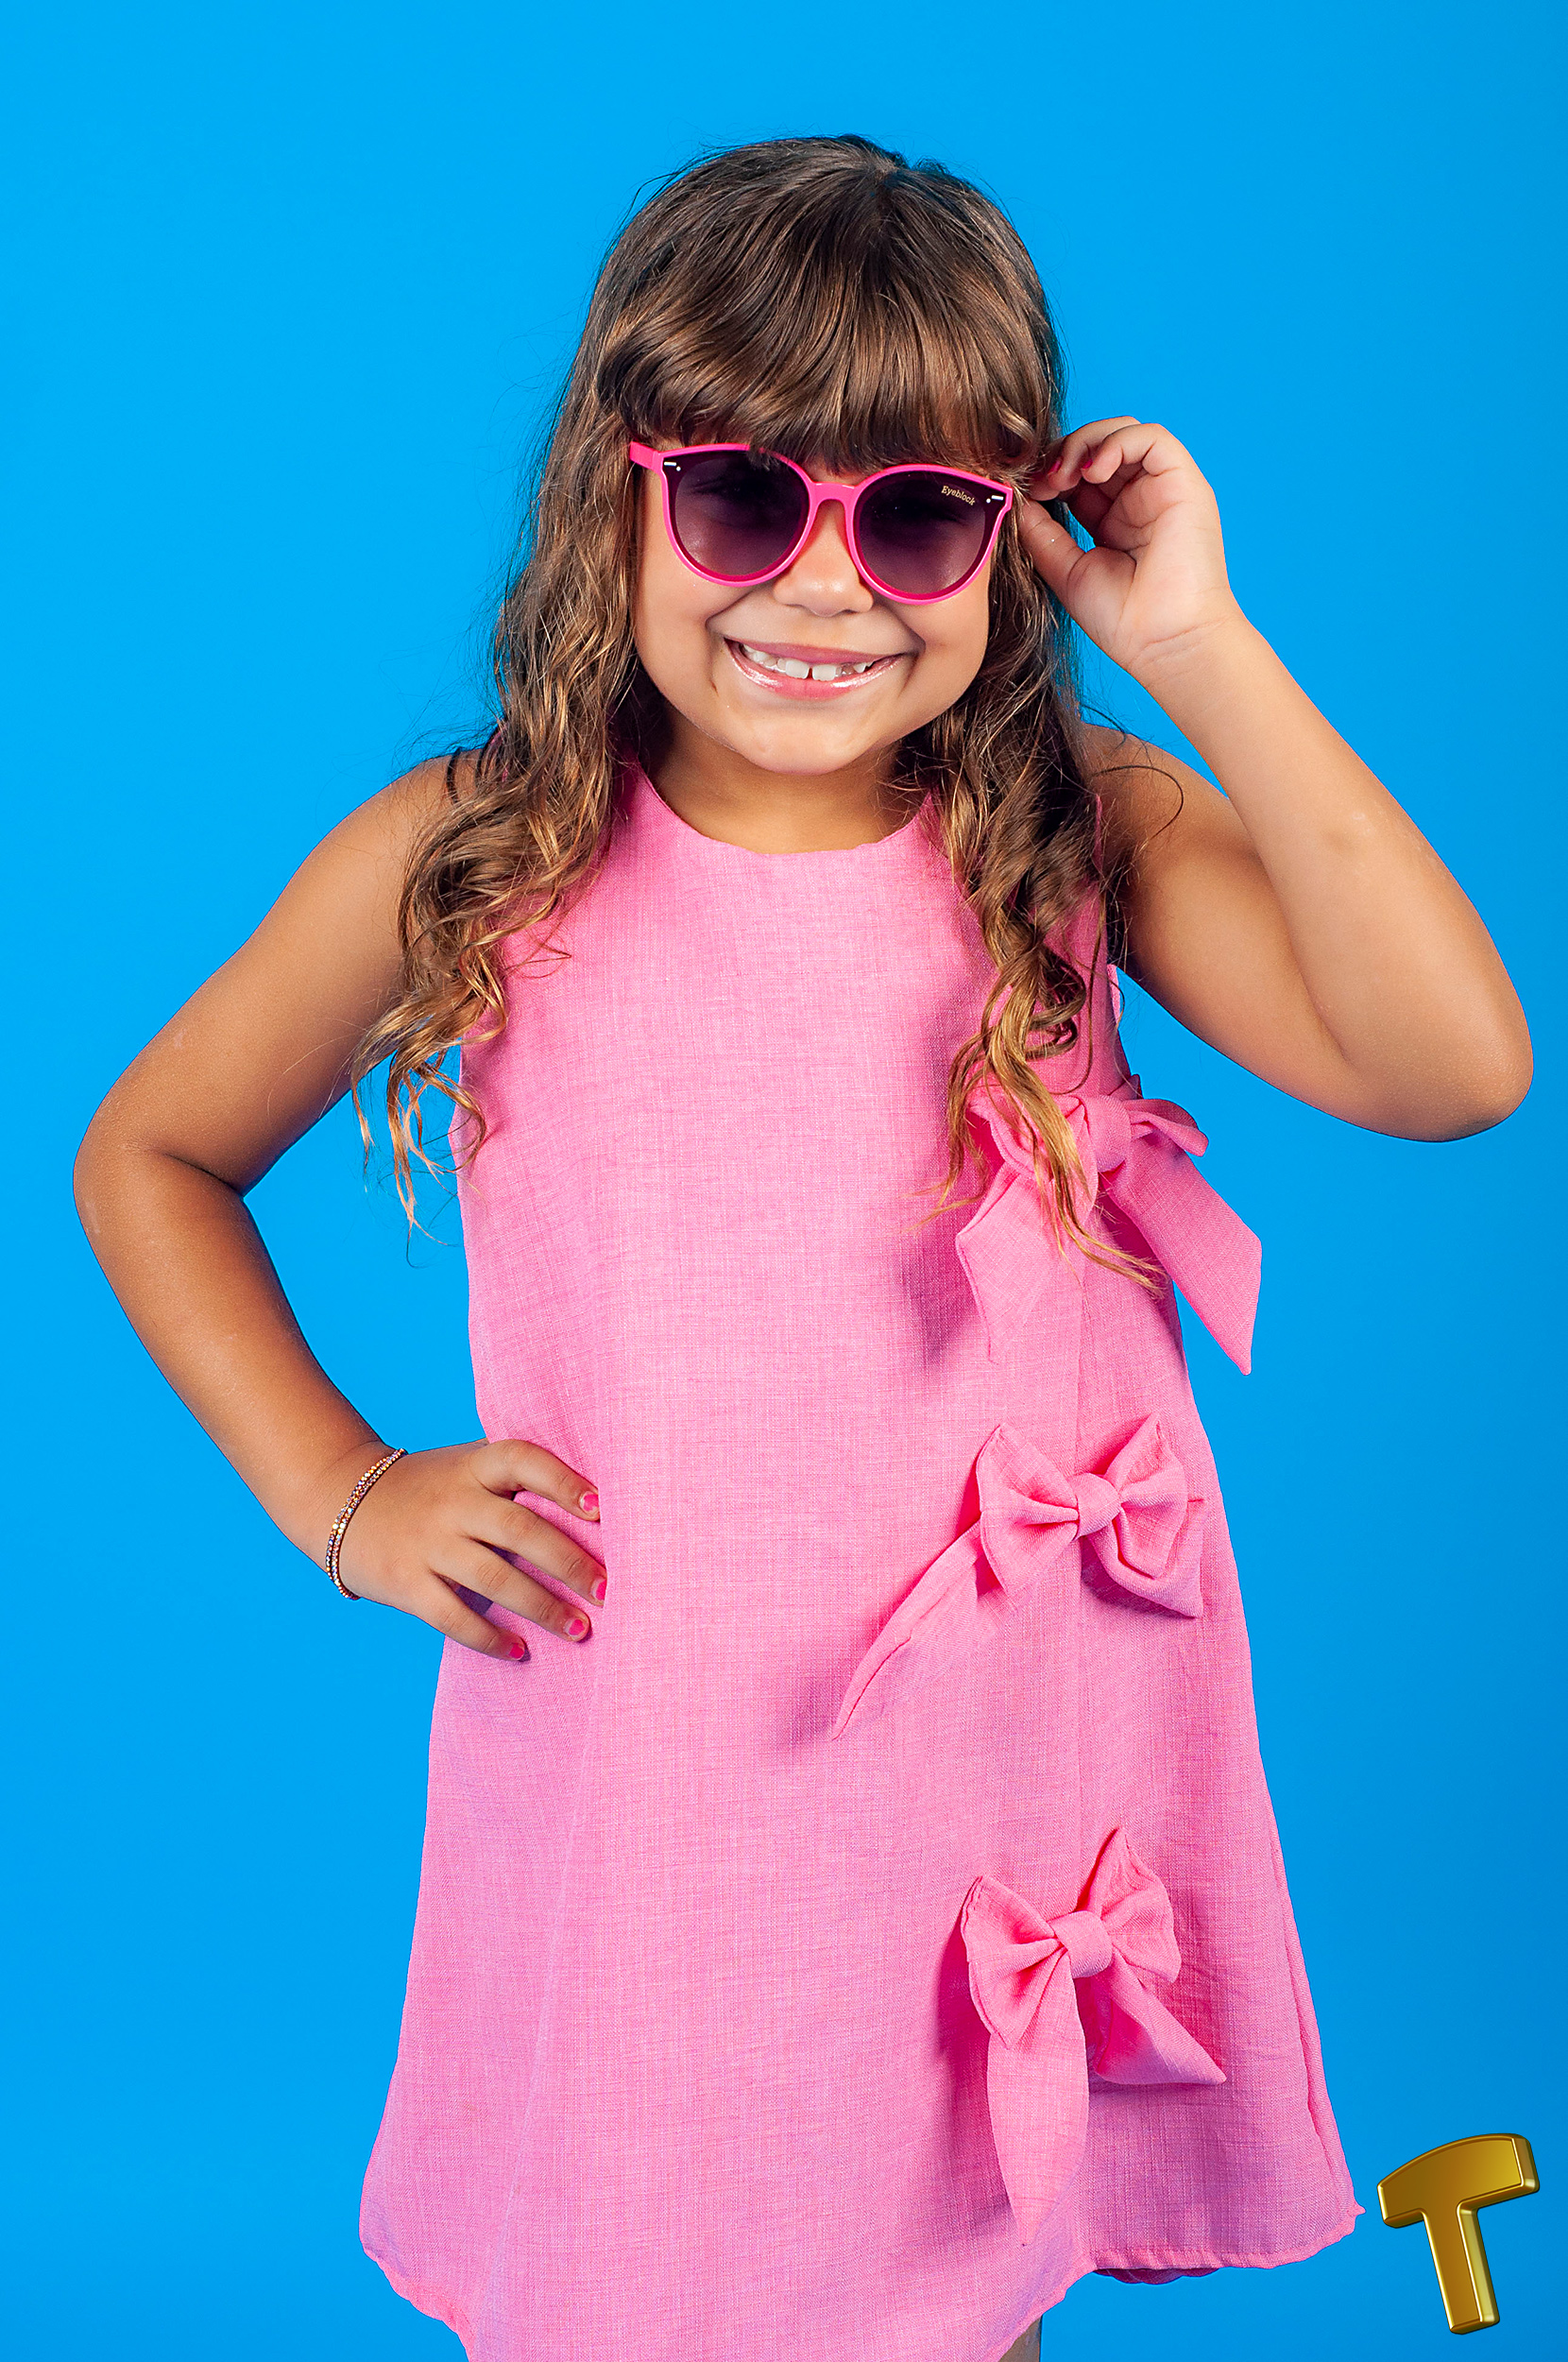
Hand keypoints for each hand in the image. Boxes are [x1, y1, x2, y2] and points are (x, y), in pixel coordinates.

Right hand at [322, 1437, 604, 1659]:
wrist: (344, 1502)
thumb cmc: (431, 1488)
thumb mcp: (466, 1466)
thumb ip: (514, 1478)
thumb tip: (595, 1508)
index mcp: (473, 1466)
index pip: (523, 1460)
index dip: (563, 1480)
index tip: (600, 1508)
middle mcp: (453, 1501)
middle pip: (520, 1529)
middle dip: (570, 1563)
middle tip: (608, 1590)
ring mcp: (428, 1543)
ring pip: (495, 1578)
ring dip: (543, 1607)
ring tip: (580, 1628)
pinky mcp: (407, 1583)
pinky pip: (454, 1617)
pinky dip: (490, 1638)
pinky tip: (520, 1650)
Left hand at [1015, 416, 1243, 682]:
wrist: (1164, 643)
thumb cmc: (1123, 620)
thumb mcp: (1067, 570)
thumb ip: (1043, 534)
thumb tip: (1018, 500)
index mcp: (1114, 520)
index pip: (1079, 474)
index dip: (1051, 472)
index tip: (1028, 491)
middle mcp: (1140, 499)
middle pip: (1099, 446)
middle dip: (1063, 454)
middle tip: (1041, 481)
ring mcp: (1162, 488)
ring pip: (1123, 432)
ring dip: (1085, 443)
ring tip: (1065, 476)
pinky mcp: (1184, 482)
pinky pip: (1151, 437)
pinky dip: (1116, 442)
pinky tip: (1092, 470)